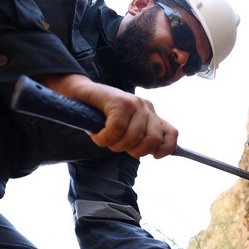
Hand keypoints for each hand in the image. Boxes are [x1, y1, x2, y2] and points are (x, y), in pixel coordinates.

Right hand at [36, 73, 177, 158]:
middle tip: (116, 144)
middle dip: (132, 150)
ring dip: (113, 144)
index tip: (155, 157)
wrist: (78, 92)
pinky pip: (115, 130)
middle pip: (151, 140)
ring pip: (132, 138)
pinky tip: (95, 133)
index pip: (171, 133)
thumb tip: (156, 153)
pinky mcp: (119, 101)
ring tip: (103, 136)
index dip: (166, 148)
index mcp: (151, 115)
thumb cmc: (100, 114)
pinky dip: (103, 138)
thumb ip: (141, 136)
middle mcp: (146, 107)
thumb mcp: (126, 127)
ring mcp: (134, 103)